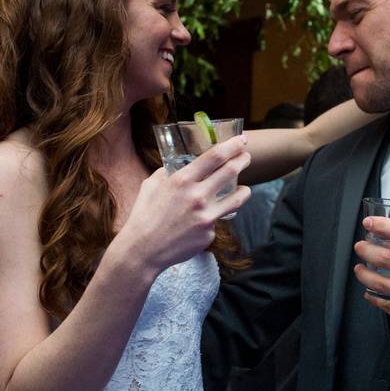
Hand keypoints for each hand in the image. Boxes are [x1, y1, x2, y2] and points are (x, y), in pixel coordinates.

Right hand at [119, 136, 251, 271]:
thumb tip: (180, 165)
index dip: (232, 145)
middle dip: (242, 160)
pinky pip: (217, 220)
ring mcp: (206, 216)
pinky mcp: (209, 233)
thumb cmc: (143, 215)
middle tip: (246, 157)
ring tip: (245, 188)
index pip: (215, 156)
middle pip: (231, 171)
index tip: (242, 140)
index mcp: (182, 180)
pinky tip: (205, 220)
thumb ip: (168, 173)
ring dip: (245, 190)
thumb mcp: (151, 185)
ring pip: (237, 199)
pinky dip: (214, 217)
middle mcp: (197, 196)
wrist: (143, 250)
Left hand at [353, 216, 389, 349]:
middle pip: (387, 259)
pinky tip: (369, 291)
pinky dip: (374, 297)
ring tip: (359, 268)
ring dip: (364, 274)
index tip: (369, 222)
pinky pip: (388, 305)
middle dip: (366, 250)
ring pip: (382, 284)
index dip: (384, 226)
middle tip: (360, 246)